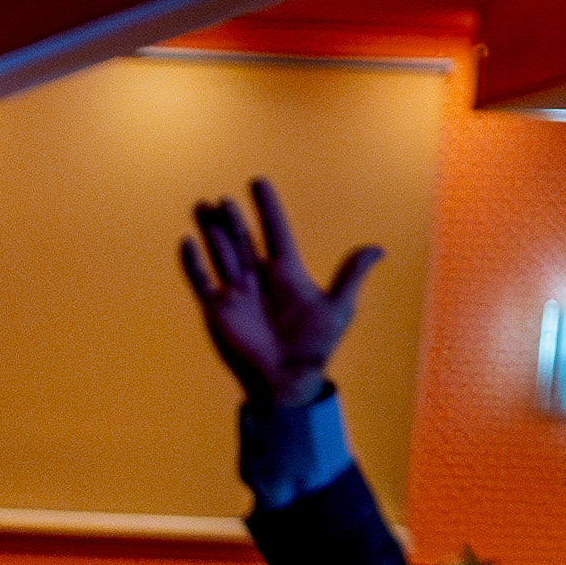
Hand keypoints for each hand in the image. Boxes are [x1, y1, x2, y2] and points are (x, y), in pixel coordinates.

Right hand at [175, 177, 377, 407]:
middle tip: (224, 198)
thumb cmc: (314, 347)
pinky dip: (193, 262)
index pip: (274, 231)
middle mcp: (258, 278)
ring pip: (220, 253)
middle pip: (242, 239)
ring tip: (204, 207)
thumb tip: (378, 248)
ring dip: (212, 232)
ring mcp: (236, 292)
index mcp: (286, 272)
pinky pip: (201, 280)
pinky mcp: (217, 309)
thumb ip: (351, 275)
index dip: (267, 208)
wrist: (286, 381)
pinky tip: (187, 242)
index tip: (258, 183)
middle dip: (233, 219)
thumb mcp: (338, 308)